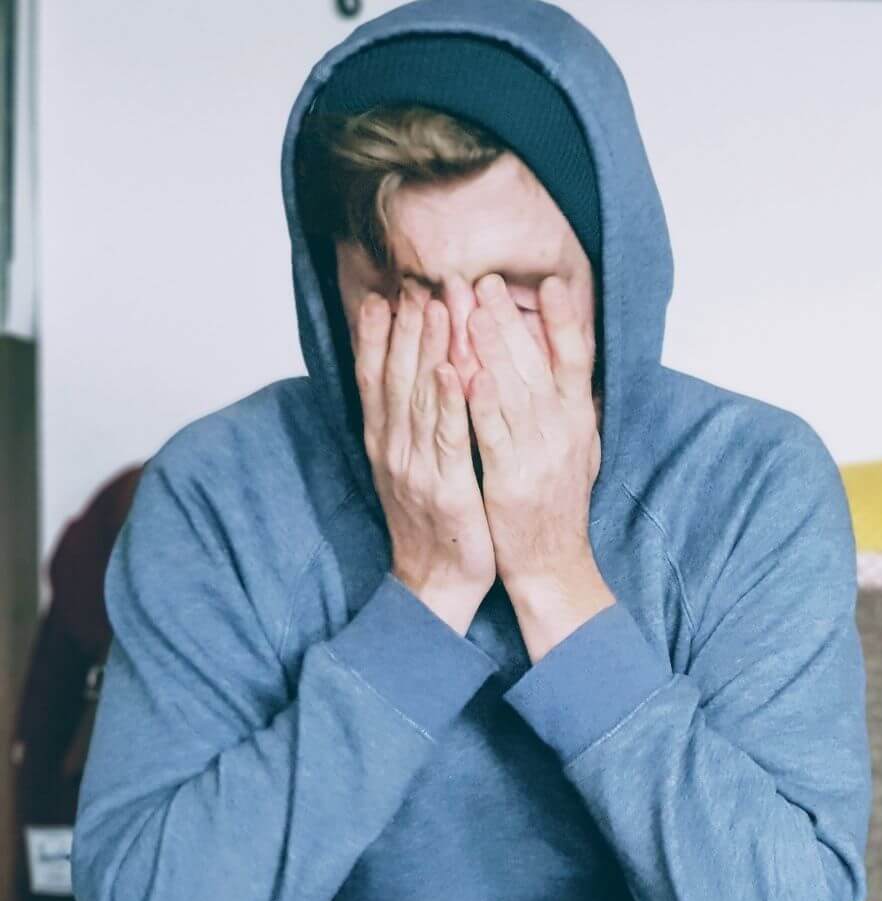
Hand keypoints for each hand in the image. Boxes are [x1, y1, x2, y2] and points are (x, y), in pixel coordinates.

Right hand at [355, 283, 495, 633]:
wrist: (436, 583)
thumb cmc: (433, 522)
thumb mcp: (410, 467)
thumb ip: (407, 424)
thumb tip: (410, 379)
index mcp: (384, 442)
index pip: (375, 377)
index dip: (378, 335)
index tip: (385, 292)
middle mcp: (393, 448)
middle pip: (395, 376)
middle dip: (406, 326)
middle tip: (416, 282)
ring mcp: (416, 467)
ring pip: (419, 397)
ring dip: (427, 348)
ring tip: (437, 305)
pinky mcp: (446, 487)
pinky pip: (447, 437)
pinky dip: (447, 401)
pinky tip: (451, 369)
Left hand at [466, 272, 612, 659]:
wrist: (553, 565)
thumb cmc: (556, 506)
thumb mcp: (578, 450)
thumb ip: (570, 408)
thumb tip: (570, 364)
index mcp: (579, 421)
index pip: (576, 359)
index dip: (564, 320)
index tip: (550, 282)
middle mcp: (564, 432)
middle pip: (537, 364)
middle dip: (508, 319)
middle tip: (483, 279)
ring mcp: (539, 455)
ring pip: (513, 390)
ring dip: (491, 348)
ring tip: (469, 307)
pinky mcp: (511, 479)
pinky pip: (494, 434)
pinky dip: (481, 402)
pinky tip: (465, 372)